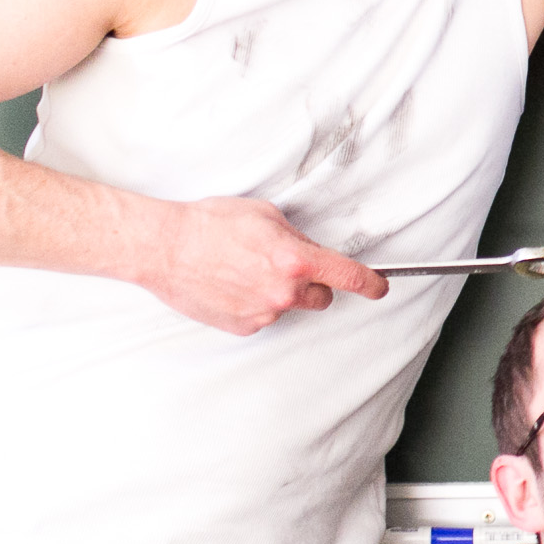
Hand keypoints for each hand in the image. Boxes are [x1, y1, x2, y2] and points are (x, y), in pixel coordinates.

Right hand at [138, 197, 389, 335]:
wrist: (164, 247)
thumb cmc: (210, 224)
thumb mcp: (266, 216)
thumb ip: (298, 238)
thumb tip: (314, 250)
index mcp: (296, 260)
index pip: (349, 277)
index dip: (371, 284)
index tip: (379, 288)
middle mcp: (284, 292)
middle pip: (322, 298)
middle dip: (313, 285)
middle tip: (285, 267)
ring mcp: (263, 313)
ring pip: (288, 307)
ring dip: (278, 293)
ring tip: (244, 271)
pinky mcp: (242, 327)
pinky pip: (262, 317)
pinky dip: (254, 304)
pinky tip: (231, 285)